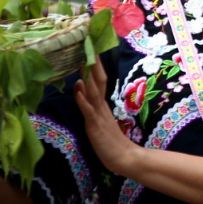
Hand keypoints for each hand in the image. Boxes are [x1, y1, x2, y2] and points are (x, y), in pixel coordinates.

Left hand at [74, 57, 137, 175]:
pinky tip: (78, 88)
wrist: (124, 158)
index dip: (94, 65)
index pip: (98, 80)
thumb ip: (90, 102)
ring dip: (87, 75)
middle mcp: (101, 106)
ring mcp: (99, 115)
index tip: (90, 49)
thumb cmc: (111, 142)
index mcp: (102, 104)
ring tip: (82, 60)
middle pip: (98, 81)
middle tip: (88, 45)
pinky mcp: (95, 125)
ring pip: (93, 91)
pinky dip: (82, 98)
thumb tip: (80, 84)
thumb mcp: (99, 119)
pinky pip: (88, 110)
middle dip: (93, 64)